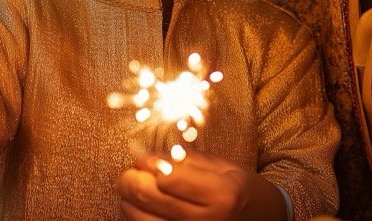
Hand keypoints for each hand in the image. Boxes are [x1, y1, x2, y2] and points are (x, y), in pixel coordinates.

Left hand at [117, 151, 285, 220]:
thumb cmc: (242, 192)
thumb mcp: (224, 168)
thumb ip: (186, 161)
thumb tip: (146, 156)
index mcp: (221, 194)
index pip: (167, 177)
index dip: (147, 163)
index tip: (142, 157)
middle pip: (148, 198)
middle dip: (128, 180)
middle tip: (129, 172)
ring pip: (140, 219)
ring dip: (128, 202)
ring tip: (135, 191)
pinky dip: (137, 218)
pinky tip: (143, 209)